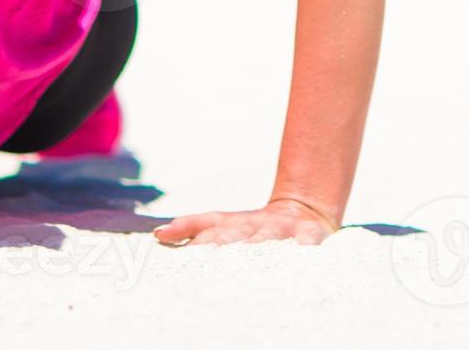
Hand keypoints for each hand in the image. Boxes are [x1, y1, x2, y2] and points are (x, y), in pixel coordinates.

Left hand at [154, 198, 336, 246]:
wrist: (304, 210)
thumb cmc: (255, 227)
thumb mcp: (223, 223)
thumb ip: (192, 227)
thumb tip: (159, 234)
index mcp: (233, 224)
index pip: (211, 230)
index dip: (198, 242)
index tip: (183, 253)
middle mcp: (255, 226)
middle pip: (235, 234)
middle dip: (221, 244)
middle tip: (207, 258)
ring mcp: (282, 230)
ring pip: (268, 237)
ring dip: (258, 245)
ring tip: (249, 253)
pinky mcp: (309, 234)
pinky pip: (307, 242)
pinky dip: (303, 246)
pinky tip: (300, 250)